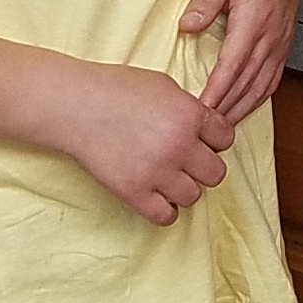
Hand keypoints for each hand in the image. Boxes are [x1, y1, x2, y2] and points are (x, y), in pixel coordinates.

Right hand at [47, 60, 234, 226]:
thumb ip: (189, 108)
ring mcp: (158, 171)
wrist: (75, 105)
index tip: (201, 140)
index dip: (214, 140)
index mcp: (191, 115)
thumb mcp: (164, 86)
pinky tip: (155, 195)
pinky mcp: (134, 192)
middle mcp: (180, 146)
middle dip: (203, 167)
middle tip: (186, 161)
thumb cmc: (117, 88)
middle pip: (216, 173)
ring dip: (183, 188)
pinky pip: (166, 216)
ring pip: (194, 196)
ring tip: (167, 177)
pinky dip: (164, 209)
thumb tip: (204, 126)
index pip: (226, 140)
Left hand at [182, 0, 302, 123]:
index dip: (217, 92)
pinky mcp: (284, 41)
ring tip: (223, 126)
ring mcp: (280, 40)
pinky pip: (274, 77)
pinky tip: (247, 104)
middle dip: (227, 108)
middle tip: (206, 129)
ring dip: (243, 108)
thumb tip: (187, 27)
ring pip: (263, 85)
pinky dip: (259, 96)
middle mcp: (270, 35)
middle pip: (248, 83)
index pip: (233, 66)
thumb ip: (205, 1)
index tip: (200, 110)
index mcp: (254, 19)